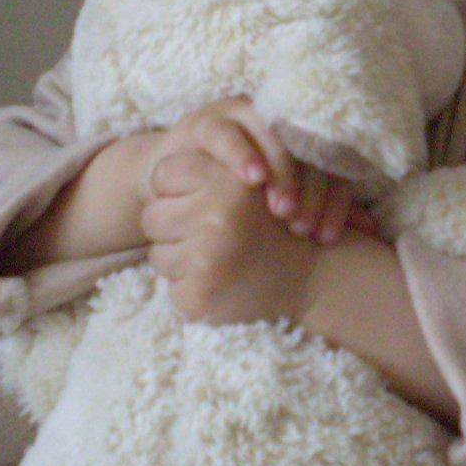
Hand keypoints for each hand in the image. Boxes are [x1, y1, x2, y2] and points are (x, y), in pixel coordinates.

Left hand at [140, 149, 319, 323]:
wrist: (314, 277)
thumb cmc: (274, 225)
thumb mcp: (250, 183)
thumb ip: (209, 168)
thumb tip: (156, 171)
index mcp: (227, 182)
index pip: (163, 174)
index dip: (176, 188)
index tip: (199, 200)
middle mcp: (217, 218)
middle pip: (152, 217)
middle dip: (175, 228)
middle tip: (211, 237)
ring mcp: (207, 260)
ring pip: (157, 255)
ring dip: (181, 260)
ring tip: (219, 262)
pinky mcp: (200, 296)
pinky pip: (171, 289)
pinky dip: (190, 290)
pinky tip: (221, 285)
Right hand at [147, 96, 373, 245]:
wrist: (174, 184)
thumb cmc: (236, 196)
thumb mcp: (280, 206)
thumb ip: (322, 210)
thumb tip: (372, 230)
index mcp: (302, 140)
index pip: (330, 165)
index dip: (334, 201)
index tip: (326, 239)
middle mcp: (277, 122)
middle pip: (305, 149)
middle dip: (309, 191)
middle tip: (302, 228)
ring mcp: (242, 117)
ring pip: (272, 136)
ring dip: (280, 171)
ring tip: (280, 209)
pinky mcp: (207, 121)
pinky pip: (227, 132)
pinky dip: (241, 154)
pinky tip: (252, 179)